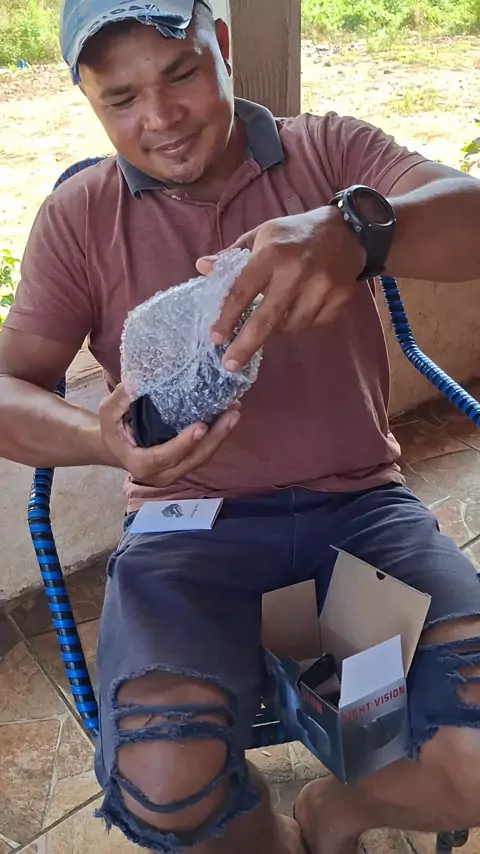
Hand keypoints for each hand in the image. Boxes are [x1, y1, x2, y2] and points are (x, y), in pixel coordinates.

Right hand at [99, 383, 239, 485]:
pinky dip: (216, 436)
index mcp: (140, 464)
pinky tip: (227, 416)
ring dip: (220, 436)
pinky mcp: (184, 464)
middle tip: (231, 414)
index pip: (164, 456)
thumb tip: (135, 384)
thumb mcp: (108, 412)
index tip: (201, 426)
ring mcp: (174, 471)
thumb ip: (120, 399)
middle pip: (192, 460)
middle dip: (215, 438)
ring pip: (202, 458)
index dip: (184, 443)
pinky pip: (203, 453)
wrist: (115, 445)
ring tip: (234, 412)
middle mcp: (160, 474)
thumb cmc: (112, 428)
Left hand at [197, 206, 365, 370]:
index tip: (215, 338)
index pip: (243, 292)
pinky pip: (314, 325)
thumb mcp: (261, 235)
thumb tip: (202, 268)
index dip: (227, 318)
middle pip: (266, 319)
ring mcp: (322, 287)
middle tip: (230, 364)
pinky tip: (299, 309)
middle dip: (246, 345)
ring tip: (274, 318)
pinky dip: (302, 323)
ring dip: (277, 329)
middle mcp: (297, 272)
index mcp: (272, 254)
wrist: (347, 230)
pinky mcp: (340, 298)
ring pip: (291, 326)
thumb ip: (232, 255)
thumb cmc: (295, 234)